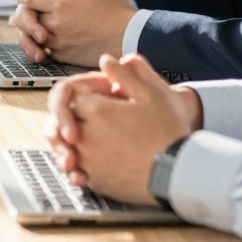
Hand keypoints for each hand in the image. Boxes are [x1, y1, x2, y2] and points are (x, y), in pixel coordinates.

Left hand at [11, 0, 134, 65]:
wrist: (131, 37)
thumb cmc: (116, 10)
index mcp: (60, 6)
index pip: (31, 0)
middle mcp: (56, 25)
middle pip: (27, 19)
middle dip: (24, 14)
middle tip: (22, 13)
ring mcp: (60, 43)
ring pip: (34, 38)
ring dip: (30, 32)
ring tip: (31, 29)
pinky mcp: (66, 57)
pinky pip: (46, 51)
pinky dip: (42, 46)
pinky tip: (45, 42)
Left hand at [45, 69, 202, 180]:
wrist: (179, 172)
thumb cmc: (168, 131)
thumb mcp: (153, 94)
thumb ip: (126, 74)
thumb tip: (106, 60)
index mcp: (97, 111)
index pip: (71, 96)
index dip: (85, 95)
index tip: (102, 99)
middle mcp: (85, 136)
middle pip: (63, 121)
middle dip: (72, 116)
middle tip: (90, 118)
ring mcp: (88, 160)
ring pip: (65, 147)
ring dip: (72, 141)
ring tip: (91, 140)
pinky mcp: (94, 180)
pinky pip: (75, 170)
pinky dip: (78, 165)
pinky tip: (94, 161)